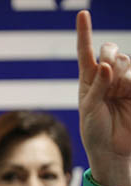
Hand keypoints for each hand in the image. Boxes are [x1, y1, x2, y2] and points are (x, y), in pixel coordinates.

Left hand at [77, 10, 130, 185]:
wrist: (112, 149)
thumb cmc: (94, 130)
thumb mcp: (90, 109)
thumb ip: (97, 87)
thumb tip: (105, 65)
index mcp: (88, 80)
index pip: (85, 52)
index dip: (84, 32)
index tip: (83, 14)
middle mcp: (106, 77)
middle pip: (110, 51)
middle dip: (108, 56)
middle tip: (107, 75)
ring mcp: (124, 82)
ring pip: (125, 61)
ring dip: (121, 74)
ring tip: (119, 93)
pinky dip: (130, 80)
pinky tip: (127, 90)